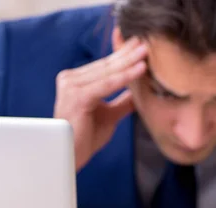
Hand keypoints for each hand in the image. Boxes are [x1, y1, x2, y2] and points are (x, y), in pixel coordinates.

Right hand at [54, 37, 147, 170]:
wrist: (68, 157)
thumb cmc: (84, 139)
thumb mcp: (109, 116)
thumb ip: (121, 102)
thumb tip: (139, 92)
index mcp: (75, 81)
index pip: (104, 66)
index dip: (123, 55)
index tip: (141, 46)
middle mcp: (70, 79)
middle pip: (106, 65)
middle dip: (128, 53)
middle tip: (147, 42)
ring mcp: (71, 86)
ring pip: (108, 72)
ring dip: (129, 61)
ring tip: (147, 52)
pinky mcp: (77, 96)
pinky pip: (107, 84)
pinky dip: (125, 77)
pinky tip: (140, 69)